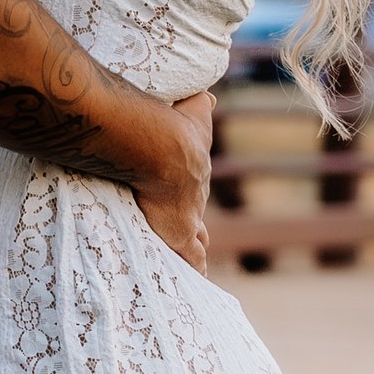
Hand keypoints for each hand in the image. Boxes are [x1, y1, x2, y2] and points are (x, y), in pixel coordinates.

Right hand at [138, 86, 213, 273]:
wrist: (163, 148)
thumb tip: (210, 95)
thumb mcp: (192, 108)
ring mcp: (187, 221)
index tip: (187, 202)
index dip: (190, 195)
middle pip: (196, 217)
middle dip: (192, 226)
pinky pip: (191, 260)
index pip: (194, 189)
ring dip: (193, 250)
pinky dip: (194, 269)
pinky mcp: (179, 238)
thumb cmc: (171, 125)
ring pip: (195, 243)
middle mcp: (194, 198)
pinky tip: (195, 279)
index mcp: (194, 171)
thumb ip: (200, 102)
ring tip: (187, 265)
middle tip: (190, 235)